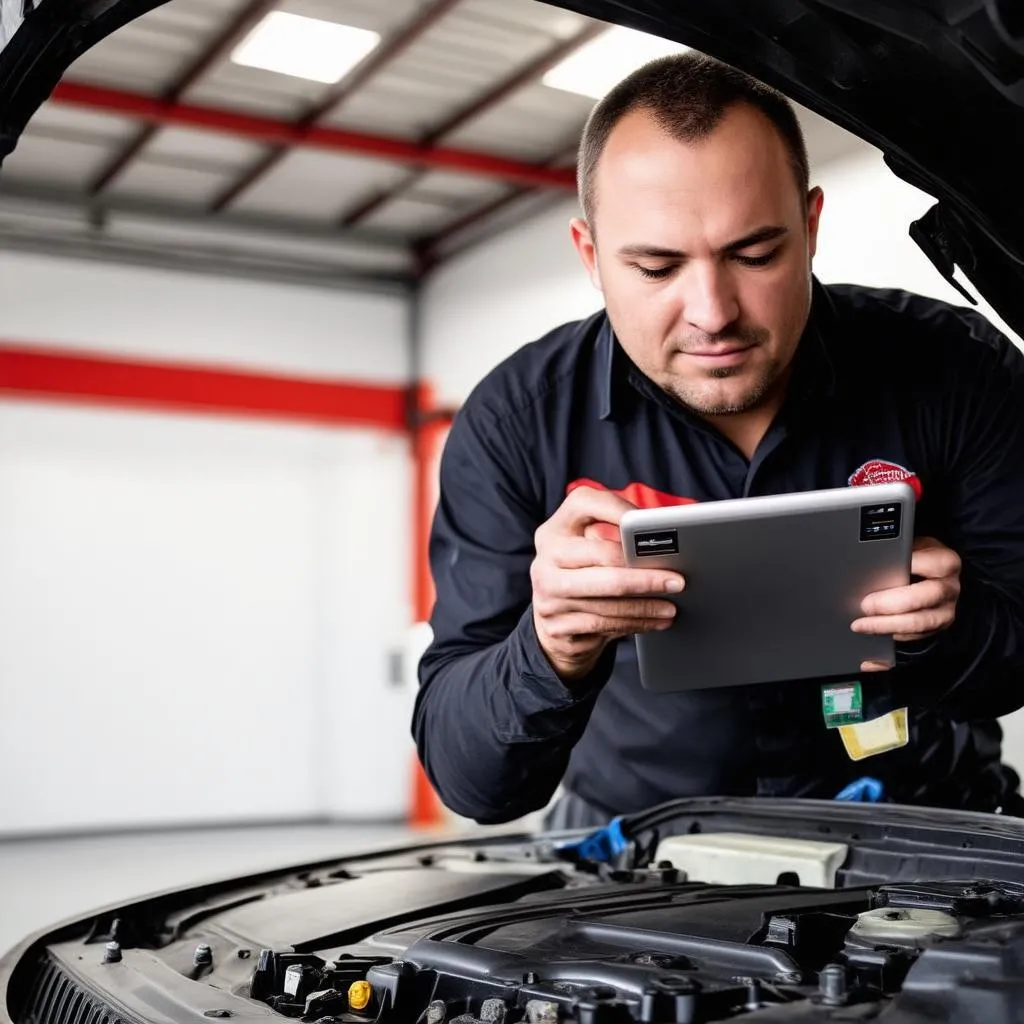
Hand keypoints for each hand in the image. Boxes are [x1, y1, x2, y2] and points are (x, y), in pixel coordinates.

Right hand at [531, 486, 685, 681]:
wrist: (550, 619)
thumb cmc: (582, 573)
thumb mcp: (587, 547)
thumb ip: (612, 536)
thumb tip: (661, 541)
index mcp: (553, 530)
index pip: (583, 504)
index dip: (618, 508)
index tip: (652, 521)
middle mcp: (545, 560)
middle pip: (604, 558)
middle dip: (646, 572)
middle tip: (678, 580)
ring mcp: (547, 595)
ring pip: (607, 600)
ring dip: (646, 605)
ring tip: (672, 606)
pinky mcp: (555, 626)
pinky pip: (603, 625)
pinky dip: (635, 623)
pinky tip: (655, 621)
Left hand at [852, 536, 961, 671]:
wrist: (937, 579)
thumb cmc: (918, 558)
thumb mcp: (914, 546)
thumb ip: (899, 551)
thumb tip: (873, 556)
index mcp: (946, 563)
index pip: (933, 564)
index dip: (910, 566)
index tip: (882, 568)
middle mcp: (948, 590)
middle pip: (924, 599)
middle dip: (891, 604)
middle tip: (865, 605)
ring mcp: (944, 613)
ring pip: (919, 625)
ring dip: (887, 627)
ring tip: (861, 625)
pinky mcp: (934, 631)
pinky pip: (912, 643)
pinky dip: (890, 651)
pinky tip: (870, 654)